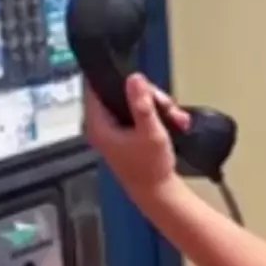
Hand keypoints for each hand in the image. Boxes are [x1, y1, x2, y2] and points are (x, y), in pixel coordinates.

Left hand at [83, 73, 190, 196]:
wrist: (157, 192)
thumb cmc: (151, 167)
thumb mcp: (150, 132)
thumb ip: (142, 104)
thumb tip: (134, 78)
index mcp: (98, 125)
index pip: (93, 88)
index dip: (110, 76)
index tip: (131, 73)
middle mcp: (101, 125)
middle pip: (119, 92)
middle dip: (146, 94)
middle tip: (164, 103)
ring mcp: (112, 129)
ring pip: (132, 101)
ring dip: (154, 104)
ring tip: (172, 115)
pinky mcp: (124, 132)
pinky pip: (137, 112)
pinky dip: (154, 114)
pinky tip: (170, 121)